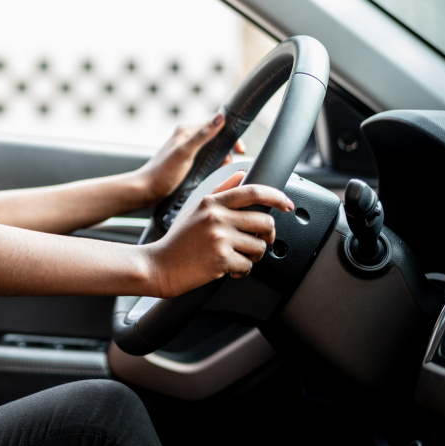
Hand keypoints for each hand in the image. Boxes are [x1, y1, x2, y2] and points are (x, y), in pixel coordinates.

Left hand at [135, 113, 245, 205]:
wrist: (144, 192)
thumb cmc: (161, 173)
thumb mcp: (184, 153)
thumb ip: (202, 136)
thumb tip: (220, 117)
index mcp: (186, 131)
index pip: (216, 125)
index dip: (230, 137)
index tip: (240, 150)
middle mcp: (187, 139)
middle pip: (217, 140)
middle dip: (225, 153)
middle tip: (224, 167)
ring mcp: (187, 152)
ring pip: (213, 153)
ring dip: (219, 164)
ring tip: (216, 175)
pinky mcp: (187, 164)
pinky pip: (207, 163)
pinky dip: (213, 170)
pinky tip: (211, 179)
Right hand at [142, 170, 291, 297]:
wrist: (158, 265)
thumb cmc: (177, 240)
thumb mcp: (195, 209)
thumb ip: (220, 191)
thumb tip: (241, 174)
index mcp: (211, 202)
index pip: (252, 192)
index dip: (276, 196)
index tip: (286, 203)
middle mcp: (216, 217)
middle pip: (265, 222)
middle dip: (267, 236)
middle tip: (259, 242)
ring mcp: (219, 238)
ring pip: (260, 246)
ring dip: (253, 256)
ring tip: (238, 257)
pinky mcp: (221, 259)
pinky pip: (248, 265)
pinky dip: (242, 271)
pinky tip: (230, 269)